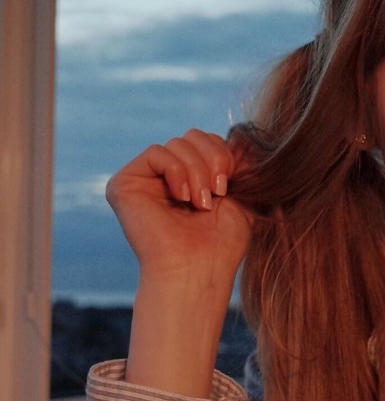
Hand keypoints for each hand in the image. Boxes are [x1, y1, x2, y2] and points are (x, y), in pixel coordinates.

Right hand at [106, 129, 254, 396]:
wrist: (199, 268)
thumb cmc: (223, 241)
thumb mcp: (243, 192)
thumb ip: (241, 160)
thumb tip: (243, 132)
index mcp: (191, 176)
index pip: (209, 140)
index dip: (226, 155)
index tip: (232, 186)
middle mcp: (165, 175)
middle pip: (193, 135)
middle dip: (214, 160)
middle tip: (218, 193)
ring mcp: (144, 179)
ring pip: (178, 143)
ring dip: (198, 172)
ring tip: (202, 203)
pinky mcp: (124, 184)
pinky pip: (156, 152)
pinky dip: (178, 172)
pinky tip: (183, 198)